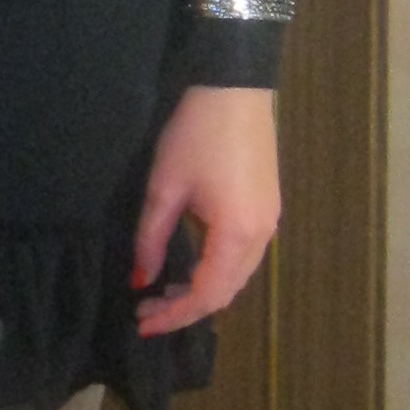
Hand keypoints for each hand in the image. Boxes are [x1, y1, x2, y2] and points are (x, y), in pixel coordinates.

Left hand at [131, 84, 279, 333]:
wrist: (234, 86)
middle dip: (186, 307)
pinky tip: (192, 266)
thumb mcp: (164, 188)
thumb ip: (151, 239)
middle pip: (227, 292)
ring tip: (164, 291)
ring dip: (203, 290)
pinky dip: (218, 271)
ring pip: (238, 275)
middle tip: (147, 308)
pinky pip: (244, 256)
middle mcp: (261, 235)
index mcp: (237, 234)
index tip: (142, 323)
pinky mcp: (268, 206)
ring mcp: (269, 220)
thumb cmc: (195, 134)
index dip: (174, 315)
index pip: (206, 295)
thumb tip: (140, 279)